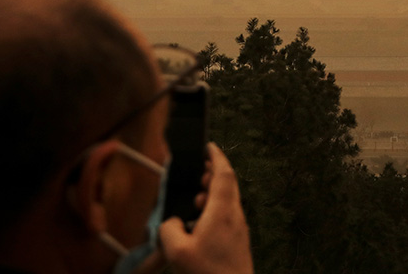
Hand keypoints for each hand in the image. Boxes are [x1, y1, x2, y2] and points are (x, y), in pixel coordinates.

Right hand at [158, 143, 253, 273]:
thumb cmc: (209, 272)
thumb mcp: (177, 251)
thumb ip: (169, 229)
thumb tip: (172, 222)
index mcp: (223, 211)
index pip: (224, 173)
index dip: (216, 156)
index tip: (208, 146)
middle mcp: (235, 215)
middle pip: (228, 184)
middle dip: (214, 173)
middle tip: (199, 170)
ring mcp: (239, 228)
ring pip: (228, 200)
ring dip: (213, 193)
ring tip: (196, 198)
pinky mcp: (237, 240)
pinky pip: (227, 215)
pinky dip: (214, 209)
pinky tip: (199, 223)